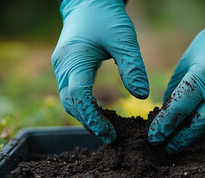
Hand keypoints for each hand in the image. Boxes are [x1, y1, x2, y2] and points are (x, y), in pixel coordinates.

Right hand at [52, 0, 148, 143]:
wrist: (88, 0)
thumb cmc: (106, 16)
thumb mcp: (123, 39)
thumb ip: (132, 67)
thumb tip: (142, 96)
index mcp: (73, 60)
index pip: (79, 97)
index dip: (93, 119)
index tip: (111, 134)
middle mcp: (62, 67)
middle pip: (71, 104)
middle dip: (89, 123)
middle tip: (112, 138)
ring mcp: (61, 68)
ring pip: (69, 101)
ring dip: (86, 117)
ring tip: (108, 130)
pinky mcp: (67, 68)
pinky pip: (72, 93)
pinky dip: (84, 107)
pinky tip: (100, 114)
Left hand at [148, 11, 204, 152]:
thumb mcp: (185, 62)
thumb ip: (175, 90)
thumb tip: (166, 114)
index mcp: (203, 75)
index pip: (180, 108)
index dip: (165, 125)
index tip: (153, 137)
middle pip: (198, 125)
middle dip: (179, 139)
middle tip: (165, 148)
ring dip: (191, 130)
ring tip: (176, 137)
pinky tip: (195, 120)